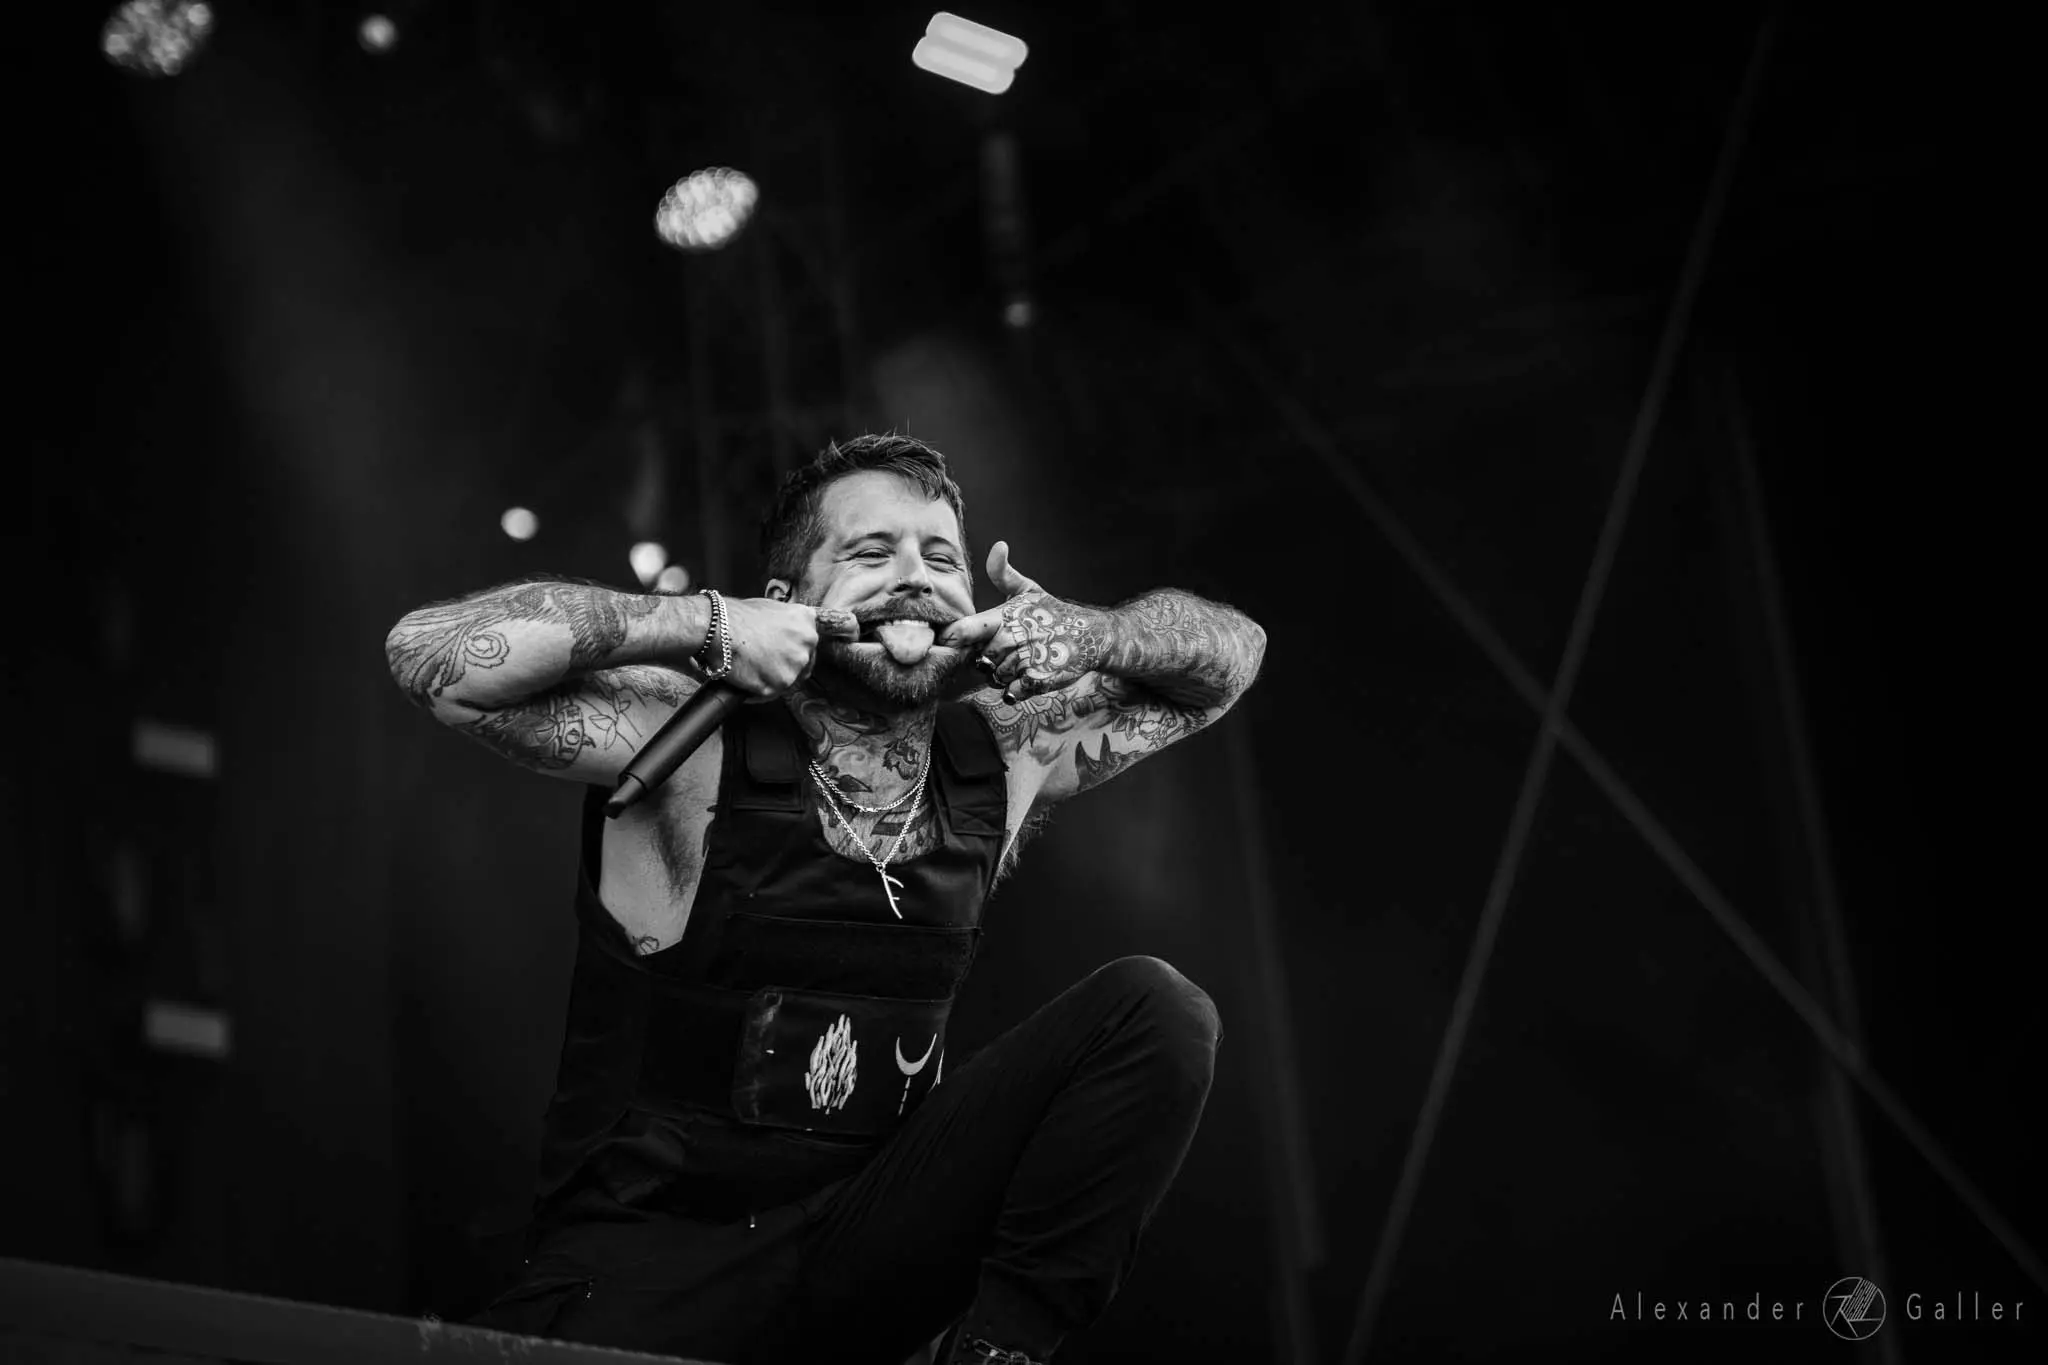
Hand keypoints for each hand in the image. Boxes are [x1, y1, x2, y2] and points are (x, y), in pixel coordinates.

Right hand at [708, 597, 858, 699]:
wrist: (717, 628)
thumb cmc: (737, 616)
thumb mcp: (771, 608)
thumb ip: (786, 623)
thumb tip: (784, 635)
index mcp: (806, 622)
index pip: (808, 644)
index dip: (792, 651)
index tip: (780, 654)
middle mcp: (807, 643)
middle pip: (802, 665)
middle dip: (784, 666)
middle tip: (762, 663)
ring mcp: (794, 666)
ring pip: (786, 681)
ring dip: (771, 678)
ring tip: (750, 668)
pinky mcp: (777, 685)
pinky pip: (769, 693)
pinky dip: (757, 690)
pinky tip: (744, 678)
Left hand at [936, 542, 1110, 703]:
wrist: (1091, 634)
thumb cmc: (1053, 612)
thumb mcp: (1029, 589)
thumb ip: (1003, 573)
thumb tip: (998, 545)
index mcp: (1004, 616)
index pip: (964, 631)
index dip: (952, 639)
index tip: (948, 642)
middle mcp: (1013, 638)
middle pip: (979, 661)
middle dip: (986, 661)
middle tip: (1003, 653)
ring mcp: (1026, 660)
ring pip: (994, 678)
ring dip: (1002, 675)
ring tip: (1018, 662)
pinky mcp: (1039, 681)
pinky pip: (1012, 692)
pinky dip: (1015, 689)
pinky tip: (1025, 677)